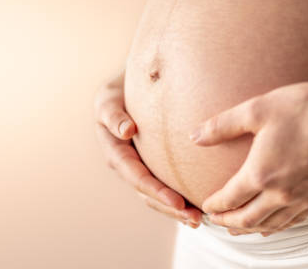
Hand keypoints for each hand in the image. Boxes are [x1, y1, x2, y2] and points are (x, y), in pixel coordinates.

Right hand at [95, 72, 200, 227]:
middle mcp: (127, 166)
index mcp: (115, 153)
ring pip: (156, 196)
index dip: (156, 191)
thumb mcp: (108, 100)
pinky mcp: (151, 166)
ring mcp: (139, 168)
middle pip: (148, 194)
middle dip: (170, 208)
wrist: (126, 89)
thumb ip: (114, 115)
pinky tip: (199, 204)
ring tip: (200, 219)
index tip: (178, 202)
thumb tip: (127, 131)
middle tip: (196, 219)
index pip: (137, 177)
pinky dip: (179, 198)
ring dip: (176, 210)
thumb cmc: (116, 93)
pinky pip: (164, 185)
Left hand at [191, 80, 307, 235]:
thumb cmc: (307, 109)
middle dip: (229, 223)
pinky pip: (297, 220)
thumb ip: (222, 125)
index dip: (214, 205)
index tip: (206, 206)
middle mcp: (282, 194)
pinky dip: (280, 226)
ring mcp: (305, 198)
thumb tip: (194, 136)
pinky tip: (277, 224)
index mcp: (261, 174)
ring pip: (273, 224)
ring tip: (241, 229)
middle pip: (249, 219)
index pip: (230, 199)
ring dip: (252, 229)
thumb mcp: (256, 110)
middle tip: (217, 223)